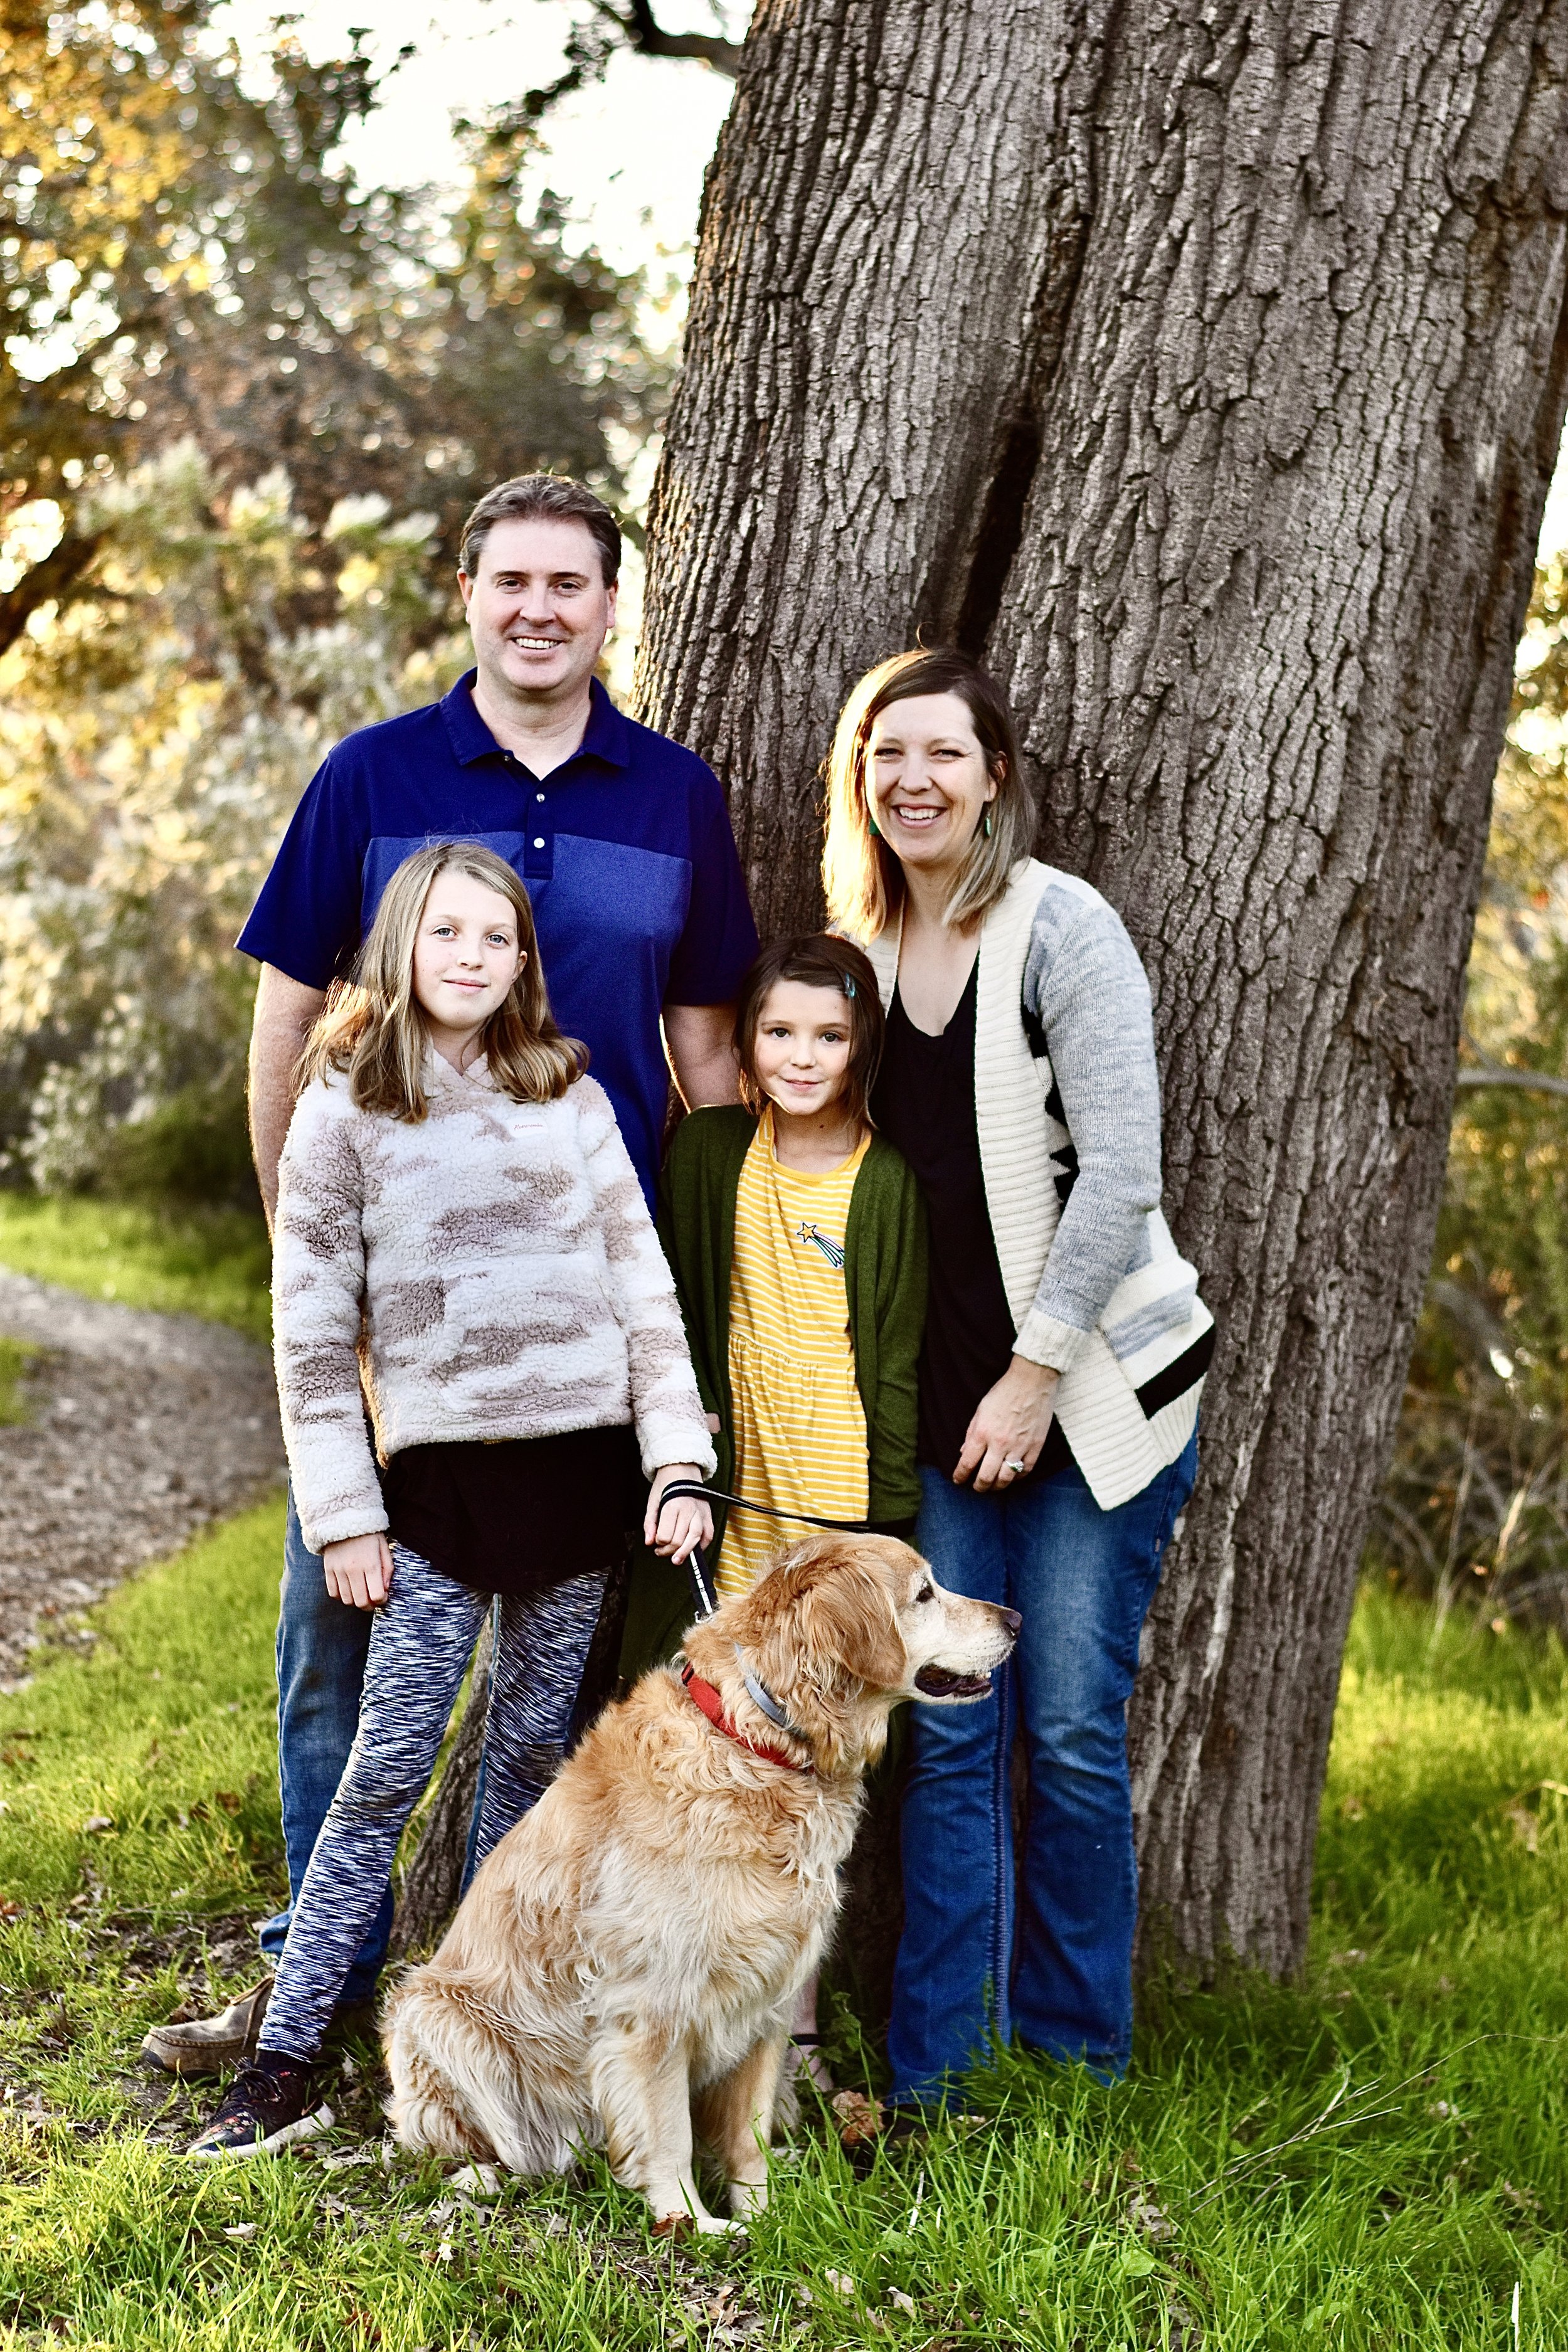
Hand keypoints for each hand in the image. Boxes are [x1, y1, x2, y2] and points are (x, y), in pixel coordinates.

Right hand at [323, 1531, 393, 1608]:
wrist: (344, 1518)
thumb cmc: (368, 1534)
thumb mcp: (383, 1548)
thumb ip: (387, 1569)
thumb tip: (385, 1590)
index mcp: (370, 1564)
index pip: (377, 1595)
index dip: (382, 1600)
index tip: (383, 1595)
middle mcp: (353, 1570)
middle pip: (361, 1602)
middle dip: (369, 1605)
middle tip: (373, 1599)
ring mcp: (338, 1571)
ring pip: (347, 1600)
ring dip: (355, 1601)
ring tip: (361, 1593)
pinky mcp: (328, 1570)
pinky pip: (333, 1593)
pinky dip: (341, 1595)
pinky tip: (349, 1588)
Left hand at [645, 1464, 714, 1565]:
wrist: (682, 1469)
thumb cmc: (665, 1486)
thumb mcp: (652, 1501)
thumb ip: (650, 1523)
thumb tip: (648, 1543)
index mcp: (672, 1506)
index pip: (665, 1536)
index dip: (658, 1542)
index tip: (656, 1541)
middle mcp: (688, 1510)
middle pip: (679, 1540)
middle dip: (668, 1551)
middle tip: (661, 1551)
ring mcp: (700, 1512)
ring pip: (695, 1539)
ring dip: (685, 1552)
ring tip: (677, 1560)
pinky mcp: (708, 1514)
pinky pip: (709, 1535)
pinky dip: (702, 1545)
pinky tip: (693, 1549)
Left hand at [955, 1357, 1060, 1493]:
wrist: (1032, 1381)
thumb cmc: (1003, 1392)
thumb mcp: (980, 1410)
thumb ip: (971, 1433)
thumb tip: (964, 1452)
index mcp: (982, 1433)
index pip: (967, 1463)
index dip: (960, 1475)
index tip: (958, 1480)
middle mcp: (1000, 1443)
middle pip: (986, 1477)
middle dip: (978, 1486)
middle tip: (976, 1487)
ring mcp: (1019, 1446)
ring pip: (1006, 1478)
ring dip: (997, 1486)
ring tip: (993, 1486)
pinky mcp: (1035, 1446)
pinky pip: (1026, 1470)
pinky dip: (1018, 1477)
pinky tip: (1012, 1477)